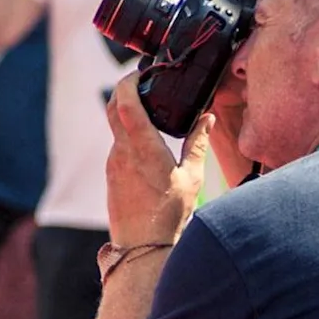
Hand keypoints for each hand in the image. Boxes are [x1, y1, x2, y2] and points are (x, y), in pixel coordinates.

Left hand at [103, 75, 210, 248]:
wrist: (142, 246)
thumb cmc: (170, 214)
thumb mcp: (192, 178)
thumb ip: (198, 144)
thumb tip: (207, 118)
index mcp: (143, 150)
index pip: (126, 105)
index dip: (128, 83)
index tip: (138, 72)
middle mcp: (122, 153)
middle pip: (113, 108)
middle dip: (124, 89)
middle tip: (141, 80)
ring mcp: (113, 163)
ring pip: (115, 127)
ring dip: (127, 112)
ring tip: (150, 107)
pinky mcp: (111, 173)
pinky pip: (117, 144)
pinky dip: (127, 132)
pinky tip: (145, 137)